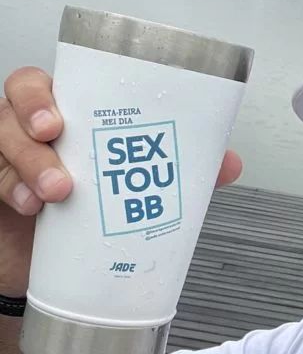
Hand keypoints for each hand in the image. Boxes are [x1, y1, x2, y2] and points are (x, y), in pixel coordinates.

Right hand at [0, 66, 242, 296]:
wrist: (70, 269)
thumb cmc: (105, 215)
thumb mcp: (144, 191)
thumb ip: (184, 174)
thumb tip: (229, 163)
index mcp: (73, 118)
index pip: (46, 84)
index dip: (43, 93)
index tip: (59, 117)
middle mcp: (36, 131)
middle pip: (16, 100)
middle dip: (32, 117)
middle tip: (54, 139)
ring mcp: (11, 159)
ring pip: (3, 138)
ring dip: (27, 161)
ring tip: (56, 192)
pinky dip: (11, 190)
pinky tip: (30, 207)